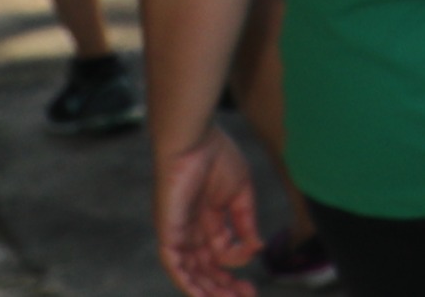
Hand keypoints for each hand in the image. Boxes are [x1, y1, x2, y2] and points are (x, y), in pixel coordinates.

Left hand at [153, 128, 263, 296]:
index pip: (220, 252)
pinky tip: (202, 294)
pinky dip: (187, 281)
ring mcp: (178, 233)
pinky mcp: (168, 232)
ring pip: (191, 271)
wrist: (194, 142)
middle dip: (225, 285)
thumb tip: (256, 248)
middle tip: (247, 296)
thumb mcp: (240, 194)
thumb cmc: (216, 158)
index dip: (237, 264)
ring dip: (208, 289)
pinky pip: (174, 264)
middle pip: (206, 267)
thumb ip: (246, 222)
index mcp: (208, 219)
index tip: (255, 264)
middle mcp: (191, 231)